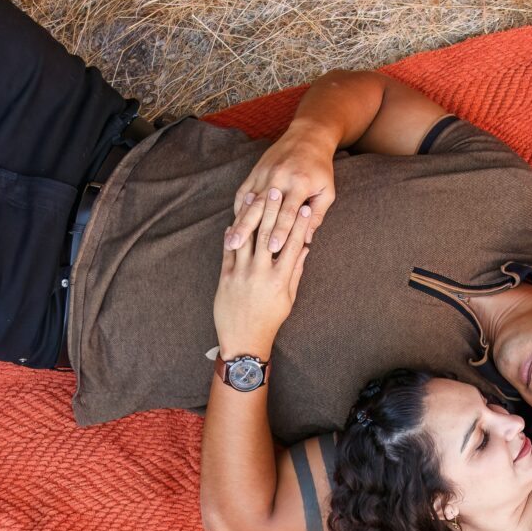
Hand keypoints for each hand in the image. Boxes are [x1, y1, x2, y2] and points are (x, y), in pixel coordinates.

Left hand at [213, 189, 312, 357]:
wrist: (243, 339)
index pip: (292, 245)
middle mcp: (260, 273)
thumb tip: (304, 248)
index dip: (300, 225)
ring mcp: (241, 273)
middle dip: (274, 212)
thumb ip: (295, 271)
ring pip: (247, 238)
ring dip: (251, 216)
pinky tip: (236, 218)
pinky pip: (229, 249)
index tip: (306, 208)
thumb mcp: (288, 298)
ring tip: (255, 196)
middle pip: (268, 235)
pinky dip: (233, 233)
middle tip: (278, 191)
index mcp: (280, 279)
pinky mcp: (225, 276)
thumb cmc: (270, 320)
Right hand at [225, 122, 336, 253]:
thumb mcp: (327, 191)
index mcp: (299, 184)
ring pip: (249, 202)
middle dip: (249, 229)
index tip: (273, 249)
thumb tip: (306, 241)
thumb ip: (317, 215)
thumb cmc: (320, 169)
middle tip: (237, 247)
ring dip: (239, 222)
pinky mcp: (255, 171)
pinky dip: (238, 208)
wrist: (307, 137)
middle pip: (262, 208)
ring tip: (231, 241)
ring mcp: (265, 174)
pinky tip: (234, 224)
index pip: (288, 212)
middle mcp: (279, 178)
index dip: (280, 231)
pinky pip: (244, 192)